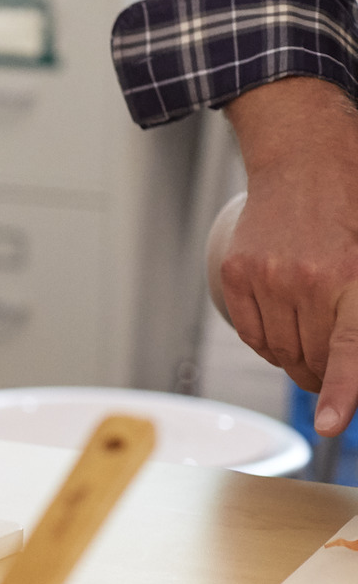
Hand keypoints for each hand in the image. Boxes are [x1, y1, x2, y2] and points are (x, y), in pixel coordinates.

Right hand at [220, 77, 357, 430]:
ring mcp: (267, 278)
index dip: (343, 392)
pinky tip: (284, 321)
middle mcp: (309, 281)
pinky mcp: (237, 274)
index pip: (348, 350)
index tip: (331, 424)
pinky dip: (269, 340)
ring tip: (312, 328)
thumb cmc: (354, 209)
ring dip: (298, 356)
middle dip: (326, 371)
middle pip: (313, 360)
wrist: (307, 159)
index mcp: (354, 281)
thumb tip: (349, 367)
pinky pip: (251, 333)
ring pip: (280, 351)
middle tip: (336, 358)